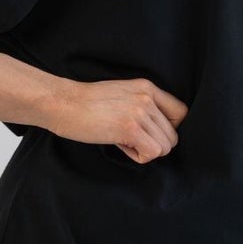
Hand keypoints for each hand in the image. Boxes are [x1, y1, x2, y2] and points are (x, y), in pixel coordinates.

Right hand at [49, 77, 188, 161]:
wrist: (62, 103)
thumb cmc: (85, 104)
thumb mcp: (122, 95)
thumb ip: (143, 106)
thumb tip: (159, 132)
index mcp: (147, 87)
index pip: (181, 113)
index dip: (167, 130)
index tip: (148, 133)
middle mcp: (147, 97)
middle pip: (173, 135)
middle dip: (152, 144)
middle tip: (128, 139)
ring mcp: (140, 112)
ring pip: (165, 146)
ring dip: (144, 150)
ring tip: (122, 141)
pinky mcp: (130, 128)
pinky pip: (152, 153)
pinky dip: (138, 156)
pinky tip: (120, 145)